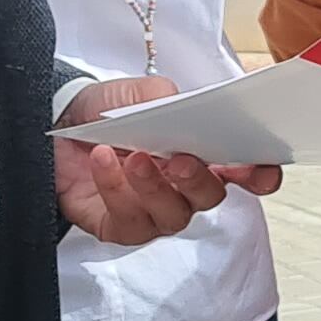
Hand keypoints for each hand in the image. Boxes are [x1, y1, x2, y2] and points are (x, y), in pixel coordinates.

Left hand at [52, 76, 244, 243]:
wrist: (59, 122)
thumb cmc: (109, 110)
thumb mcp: (140, 93)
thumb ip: (167, 98)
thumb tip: (184, 107)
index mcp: (201, 155)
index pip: (243, 171)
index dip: (258, 174)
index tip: (260, 170)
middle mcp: (183, 188)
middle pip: (210, 197)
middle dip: (199, 180)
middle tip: (181, 160)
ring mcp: (154, 211)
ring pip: (171, 215)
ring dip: (154, 187)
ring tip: (134, 158)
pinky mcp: (120, 226)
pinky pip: (127, 219)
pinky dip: (114, 188)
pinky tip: (103, 160)